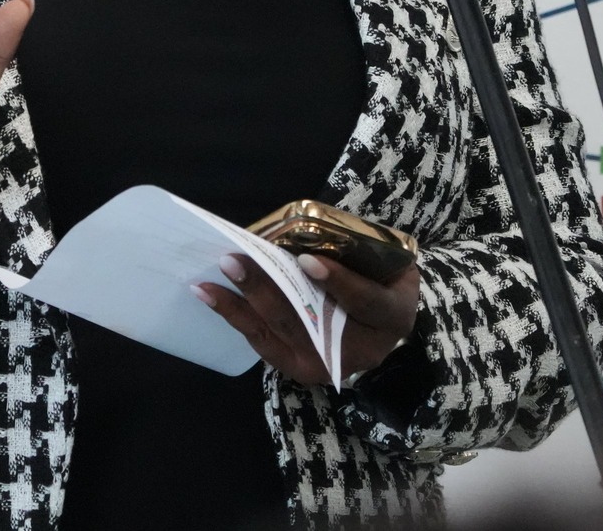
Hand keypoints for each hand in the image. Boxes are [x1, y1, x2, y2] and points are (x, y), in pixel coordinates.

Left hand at [195, 252, 419, 387]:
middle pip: (309, 322)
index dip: (337, 282)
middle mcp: (363, 350)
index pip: (365, 301)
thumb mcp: (386, 262)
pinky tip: (212, 298)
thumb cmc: (382, 279)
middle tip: (234, 262)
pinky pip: (265, 345)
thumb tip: (299, 230)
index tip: (306, 260)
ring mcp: (330, 366)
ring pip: (280, 335)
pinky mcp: (303, 371)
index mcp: (393, 316)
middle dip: (266, 291)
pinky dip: (237, 319)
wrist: (384, 324)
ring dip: (240, 307)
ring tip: (209, 283)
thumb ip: (354, 252)